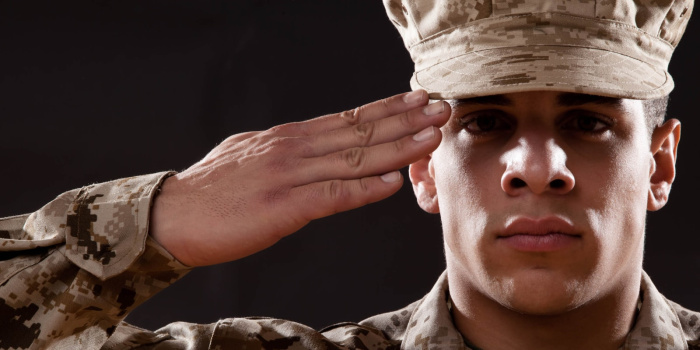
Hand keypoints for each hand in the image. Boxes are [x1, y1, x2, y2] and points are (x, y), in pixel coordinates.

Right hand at [149, 90, 450, 265]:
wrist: (171, 216)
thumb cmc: (211, 191)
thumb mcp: (252, 155)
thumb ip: (288, 153)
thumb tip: (316, 149)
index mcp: (288, 137)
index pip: (347, 119)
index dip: (386, 109)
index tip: (416, 100)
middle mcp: (294, 148)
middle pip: (359, 131)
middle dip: (405, 119)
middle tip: (441, 108)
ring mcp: (289, 175)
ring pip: (354, 158)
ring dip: (398, 147)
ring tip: (431, 136)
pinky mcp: (283, 207)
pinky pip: (332, 196)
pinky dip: (364, 190)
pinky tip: (392, 184)